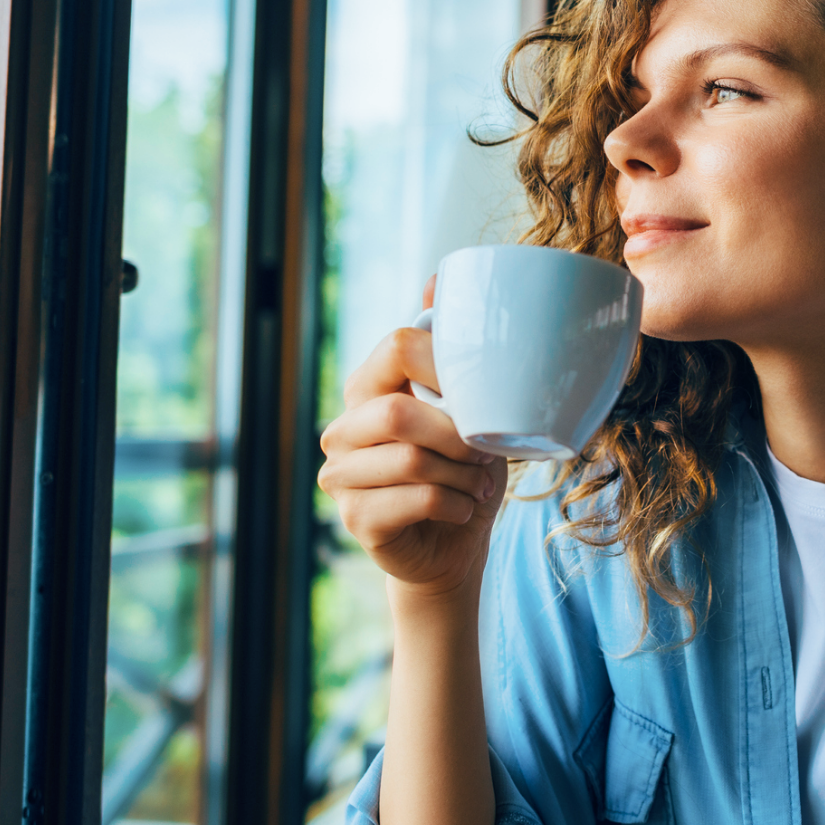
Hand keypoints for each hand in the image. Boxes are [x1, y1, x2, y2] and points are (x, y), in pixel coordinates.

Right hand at [318, 281, 507, 598]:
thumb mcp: (466, 407)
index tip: (477, 399)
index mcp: (367, 387)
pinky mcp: (354, 518)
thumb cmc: (460, 471)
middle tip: (484, 455)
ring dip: (463, 476)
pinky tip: (462, 509)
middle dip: (457, 435)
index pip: (398, 346)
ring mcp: (341, 475)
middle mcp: (343, 428)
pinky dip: (456, 504)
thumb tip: (435, 279)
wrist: (452, 546)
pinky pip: (418, 500)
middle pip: (398, 411)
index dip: (446, 365)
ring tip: (477, 484)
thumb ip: (446, 351)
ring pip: (413, 460)